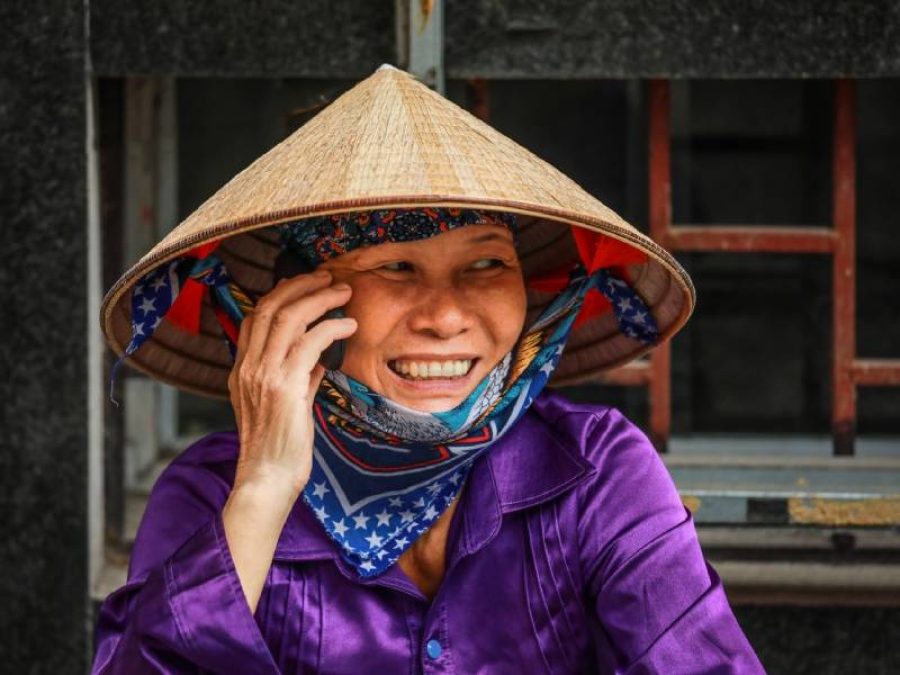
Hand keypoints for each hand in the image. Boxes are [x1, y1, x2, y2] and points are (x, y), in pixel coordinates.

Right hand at [227, 269, 356, 498]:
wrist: (267, 479)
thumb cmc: (279, 448)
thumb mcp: (285, 406)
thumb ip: (299, 377)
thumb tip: (320, 358)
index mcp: (242, 370)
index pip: (255, 317)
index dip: (280, 294)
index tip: (307, 285)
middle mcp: (248, 367)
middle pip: (269, 307)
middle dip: (301, 285)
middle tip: (328, 277)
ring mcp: (263, 375)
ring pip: (288, 317)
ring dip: (320, 298)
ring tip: (343, 293)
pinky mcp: (285, 386)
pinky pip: (310, 342)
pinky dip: (332, 327)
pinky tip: (349, 326)